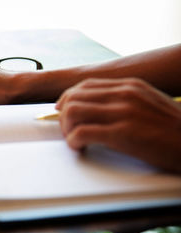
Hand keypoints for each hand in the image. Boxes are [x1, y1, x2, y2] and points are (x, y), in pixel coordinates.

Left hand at [56, 78, 180, 171]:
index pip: (85, 85)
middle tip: (67, 128)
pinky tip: (79, 147)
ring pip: (73, 111)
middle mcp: (123, 94)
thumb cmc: (173, 128)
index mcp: (129, 86)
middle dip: (63, 114)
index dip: (68, 97)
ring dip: (66, 127)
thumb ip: (124, 99)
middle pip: (74, 96)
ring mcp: (122, 113)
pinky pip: (82, 132)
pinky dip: (73, 141)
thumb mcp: (149, 102)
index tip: (63, 110)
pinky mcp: (121, 133)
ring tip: (73, 138)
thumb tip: (99, 105)